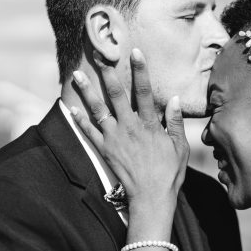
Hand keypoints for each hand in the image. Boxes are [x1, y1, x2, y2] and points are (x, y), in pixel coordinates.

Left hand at [71, 48, 188, 216]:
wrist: (151, 198)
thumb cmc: (169, 174)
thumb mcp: (179, 148)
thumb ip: (175, 123)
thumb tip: (175, 100)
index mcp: (149, 125)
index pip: (145, 92)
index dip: (140, 70)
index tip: (135, 52)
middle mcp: (129, 127)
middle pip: (116, 94)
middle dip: (108, 73)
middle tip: (99, 55)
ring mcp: (114, 138)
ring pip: (97, 109)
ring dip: (87, 91)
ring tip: (76, 74)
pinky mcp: (104, 150)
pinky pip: (88, 132)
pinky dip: (79, 120)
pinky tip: (70, 108)